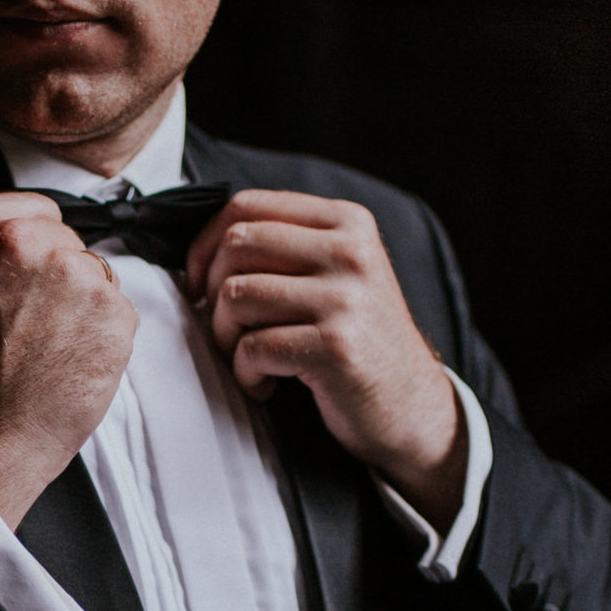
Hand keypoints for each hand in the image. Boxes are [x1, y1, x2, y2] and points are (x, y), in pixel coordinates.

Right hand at [0, 192, 138, 528]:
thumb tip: (3, 234)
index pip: (36, 209)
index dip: (34, 245)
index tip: (24, 278)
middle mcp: (26, 240)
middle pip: (68, 240)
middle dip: (59, 275)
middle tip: (32, 324)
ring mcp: (75, 274)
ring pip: (96, 274)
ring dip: (83, 306)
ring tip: (48, 349)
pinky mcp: (113, 311)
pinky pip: (119, 311)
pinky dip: (104, 336)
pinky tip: (71, 363)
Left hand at [186, 191, 465, 528]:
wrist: (410, 406)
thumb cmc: (357, 340)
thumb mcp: (336, 274)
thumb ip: (285, 245)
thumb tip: (202, 244)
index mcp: (347, 221)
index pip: (247, 205)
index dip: (205, 244)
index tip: (199, 283)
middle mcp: (350, 251)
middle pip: (236, 245)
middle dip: (211, 292)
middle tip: (226, 328)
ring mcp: (346, 299)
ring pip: (236, 295)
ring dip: (225, 336)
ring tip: (248, 359)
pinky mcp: (335, 347)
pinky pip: (252, 348)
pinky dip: (245, 373)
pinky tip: (266, 386)